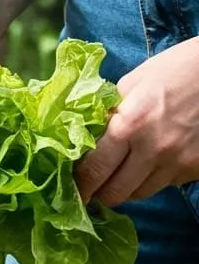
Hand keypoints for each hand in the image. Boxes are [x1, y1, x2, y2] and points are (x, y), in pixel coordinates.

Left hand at [76, 39, 198, 205]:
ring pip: (138, 194)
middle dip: (101, 190)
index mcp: (130, 124)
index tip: (76, 184)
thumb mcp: (136, 82)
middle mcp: (153, 148)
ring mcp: (177, 161)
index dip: (80, 183)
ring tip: (132, 165)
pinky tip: (160, 156)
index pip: (92, 172)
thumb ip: (108, 115)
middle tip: (100, 180)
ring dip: (129, 185)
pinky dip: (156, 177)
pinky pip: (164, 185)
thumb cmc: (179, 68)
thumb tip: (81, 143)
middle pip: (113, 194)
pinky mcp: (195, 167)